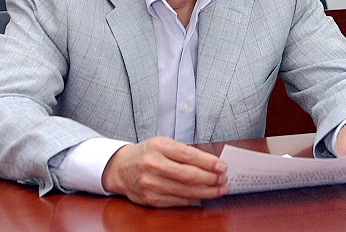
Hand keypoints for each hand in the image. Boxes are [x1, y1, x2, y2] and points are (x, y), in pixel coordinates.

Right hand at [101, 136, 228, 206]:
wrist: (121, 168)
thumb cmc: (147, 153)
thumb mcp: (162, 143)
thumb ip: (183, 151)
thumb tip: (211, 163)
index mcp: (158, 147)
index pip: (188, 155)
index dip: (208, 162)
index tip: (222, 166)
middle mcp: (152, 165)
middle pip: (188, 175)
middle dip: (210, 179)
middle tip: (224, 179)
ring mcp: (150, 184)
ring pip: (185, 191)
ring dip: (207, 192)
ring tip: (220, 189)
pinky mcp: (150, 199)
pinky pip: (177, 201)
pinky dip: (193, 200)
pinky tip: (203, 196)